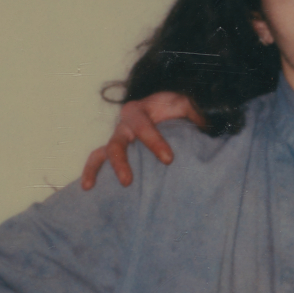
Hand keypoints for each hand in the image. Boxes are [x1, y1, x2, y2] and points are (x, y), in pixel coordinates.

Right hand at [80, 91, 203, 190]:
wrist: (166, 107)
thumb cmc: (176, 107)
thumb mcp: (185, 104)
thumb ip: (194, 111)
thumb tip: (206, 122)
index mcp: (139, 110)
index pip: (143, 126)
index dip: (154, 142)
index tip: (168, 159)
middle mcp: (124, 124)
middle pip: (117, 143)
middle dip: (120, 162)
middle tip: (127, 181)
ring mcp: (118, 138)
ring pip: (102, 152)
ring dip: (96, 169)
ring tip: (91, 187)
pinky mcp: (115, 150)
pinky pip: (98, 160)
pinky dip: (92, 172)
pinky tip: (88, 188)